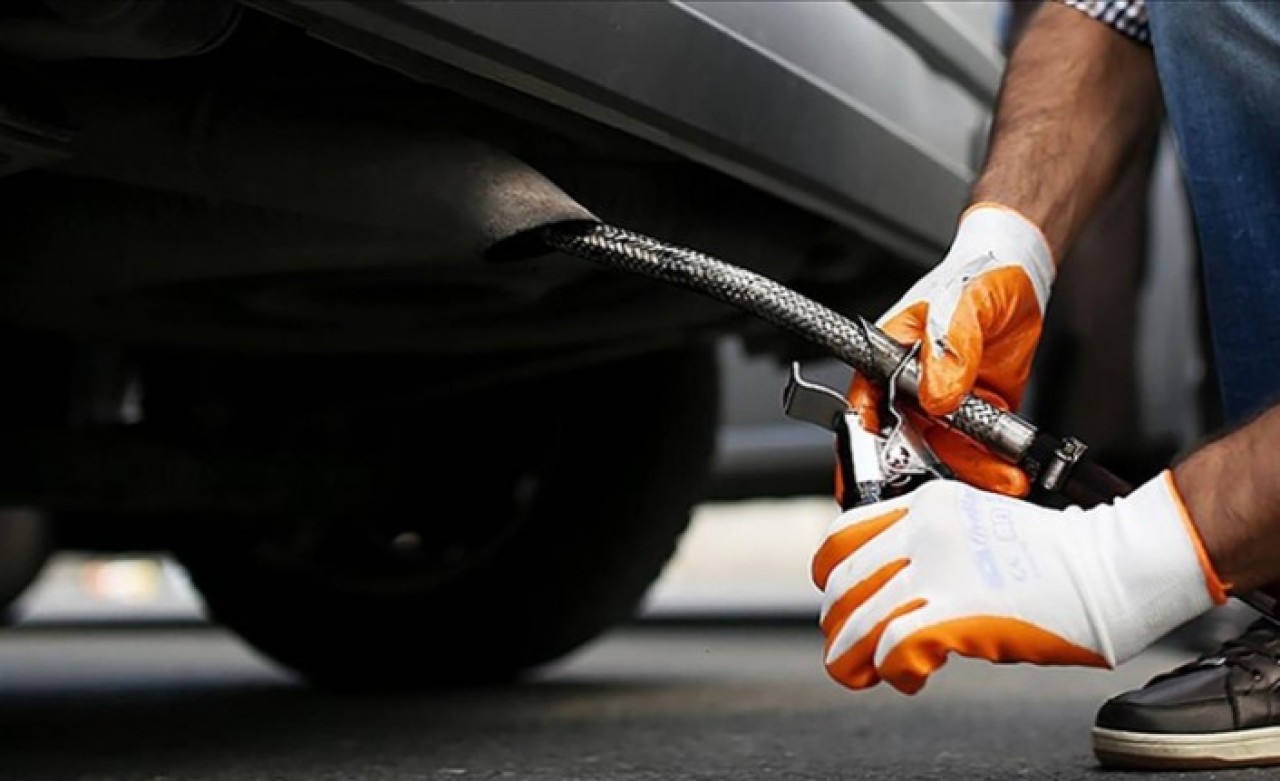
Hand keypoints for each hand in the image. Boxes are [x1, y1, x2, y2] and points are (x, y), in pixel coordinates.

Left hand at [811, 474, 1226, 694]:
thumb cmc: (1060, 554)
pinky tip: (912, 677)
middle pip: (843, 582)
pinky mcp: (959, 612)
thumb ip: (931, 545)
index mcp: (927, 504)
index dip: (831, 575)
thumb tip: (893, 587)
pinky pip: (896, 647)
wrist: (1111, 566)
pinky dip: (894, 670)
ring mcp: (940, 570)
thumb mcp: (977, 524)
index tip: (838, 597)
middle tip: (846, 645)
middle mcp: (925, 531)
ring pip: (859, 618)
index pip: (843, 534)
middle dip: (836, 622)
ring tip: (860, 673)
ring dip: (851, 655)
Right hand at [846, 203, 1054, 495]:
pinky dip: (992, 465)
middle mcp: (911, 387)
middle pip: (903, 441)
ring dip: (968, 472)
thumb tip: (936, 395)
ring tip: (998, 479)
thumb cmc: (976, 274)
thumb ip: (950, 349)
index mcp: (887, 357)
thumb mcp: (962, 303)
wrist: (1022, 274)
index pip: (863, 406)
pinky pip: (979, 449)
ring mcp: (945, 404)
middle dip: (922, 470)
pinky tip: (1008, 473)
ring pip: (944, 452)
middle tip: (942, 489)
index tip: (876, 467)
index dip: (864, 442)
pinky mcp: (979, 413)